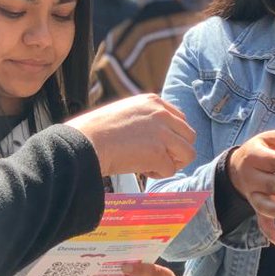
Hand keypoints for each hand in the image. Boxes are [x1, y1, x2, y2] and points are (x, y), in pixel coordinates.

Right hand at [67, 94, 196, 178]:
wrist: (85, 141)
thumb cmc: (96, 131)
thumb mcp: (125, 112)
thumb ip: (145, 118)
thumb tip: (156, 136)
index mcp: (153, 101)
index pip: (180, 119)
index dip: (173, 136)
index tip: (159, 145)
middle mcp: (161, 114)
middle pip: (189, 136)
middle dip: (177, 150)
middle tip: (159, 158)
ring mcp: (162, 133)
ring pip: (188, 153)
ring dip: (173, 163)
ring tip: (153, 165)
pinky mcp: (158, 153)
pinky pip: (171, 170)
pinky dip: (158, 174)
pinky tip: (142, 170)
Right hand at [227, 130, 274, 246]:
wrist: (236, 166)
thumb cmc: (261, 150)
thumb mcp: (270, 139)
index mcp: (255, 157)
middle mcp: (250, 177)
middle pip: (271, 184)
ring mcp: (251, 194)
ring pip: (263, 205)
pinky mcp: (255, 206)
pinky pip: (260, 221)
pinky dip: (269, 232)